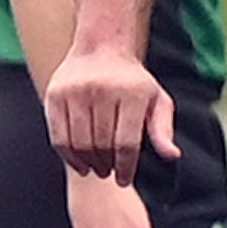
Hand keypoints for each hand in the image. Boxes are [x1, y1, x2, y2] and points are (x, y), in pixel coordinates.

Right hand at [46, 44, 177, 184]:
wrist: (101, 48)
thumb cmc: (133, 81)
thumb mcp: (157, 100)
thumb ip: (163, 129)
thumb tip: (171, 156)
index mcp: (131, 95)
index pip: (126, 143)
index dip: (125, 167)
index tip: (124, 179)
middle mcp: (102, 91)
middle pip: (101, 145)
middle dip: (106, 165)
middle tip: (109, 172)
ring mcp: (75, 92)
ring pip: (79, 143)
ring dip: (87, 162)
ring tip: (96, 168)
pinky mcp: (55, 95)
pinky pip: (58, 135)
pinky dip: (67, 155)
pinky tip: (78, 162)